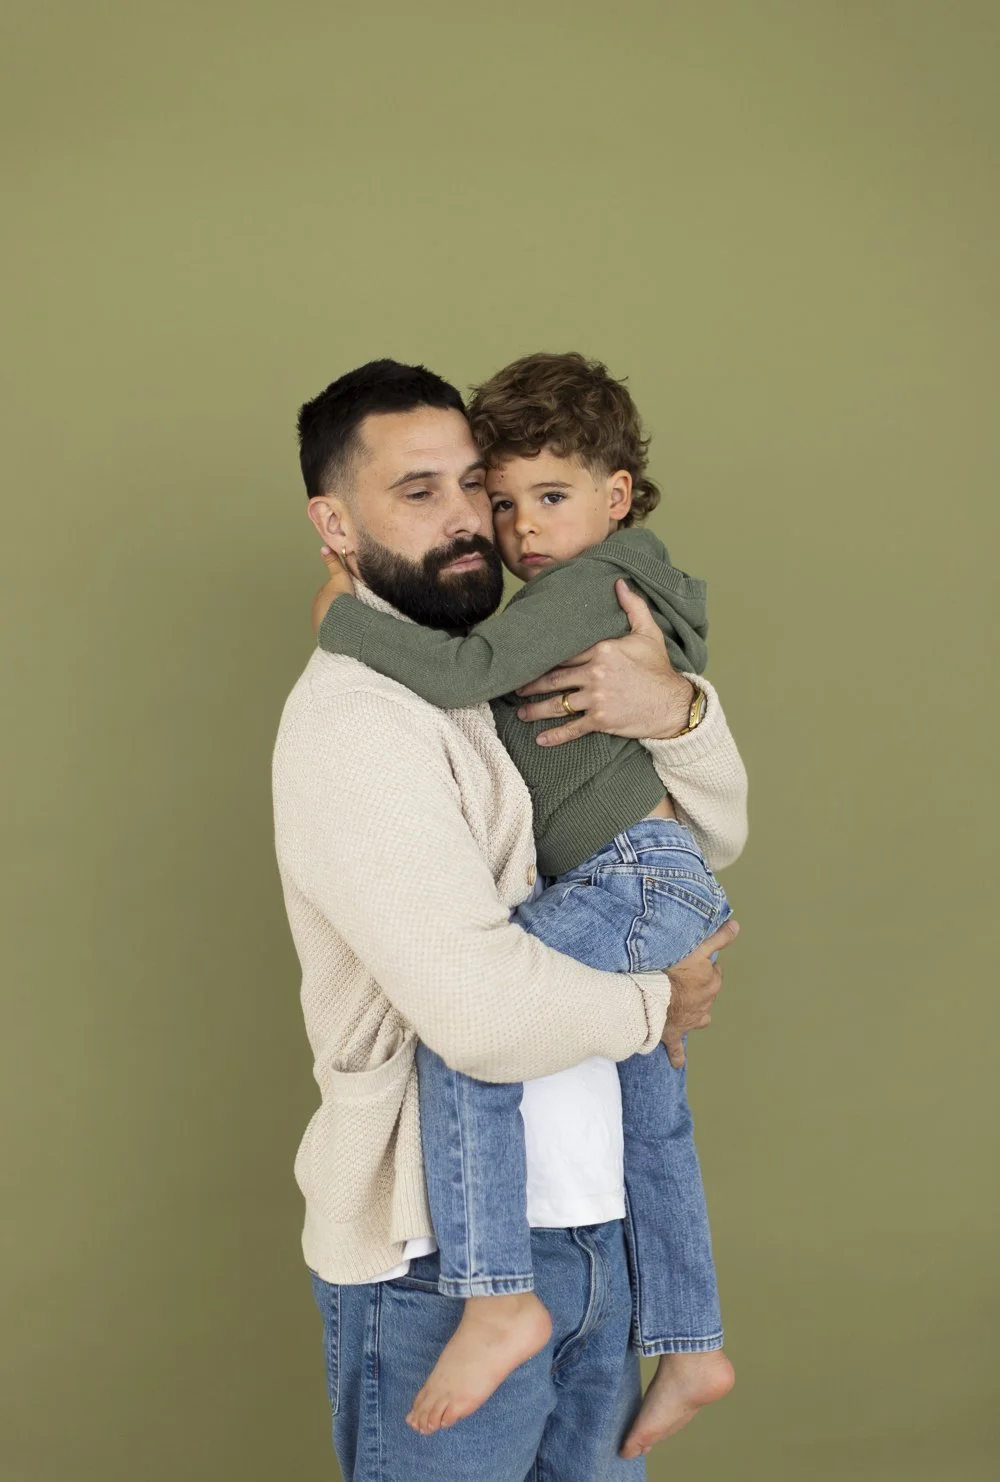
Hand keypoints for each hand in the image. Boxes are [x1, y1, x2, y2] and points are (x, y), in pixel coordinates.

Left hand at [311, 546, 354, 635]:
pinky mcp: (325, 636)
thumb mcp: (340, 576)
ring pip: (331, 619)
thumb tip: (324, 547)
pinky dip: (339, 630)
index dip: (340, 594)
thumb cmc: (341, 597)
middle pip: (330, 607)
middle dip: (338, 607)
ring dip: (339, 619)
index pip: (330, 593)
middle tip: (352, 608)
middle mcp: (317, 611)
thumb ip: (333, 562)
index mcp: (320, 596)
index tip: (350, 596)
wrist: (340, 618)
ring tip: (352, 620)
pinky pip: (333, 631)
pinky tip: (348, 629)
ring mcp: (320, 624)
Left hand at [514, 579, 695, 745]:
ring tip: (521, 713)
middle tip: (516, 688)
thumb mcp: (648, 633)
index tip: (527, 660)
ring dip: (536, 710)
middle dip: (532, 684)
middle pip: (554, 678)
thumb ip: (633, 607)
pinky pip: (573, 728)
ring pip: (558, 704)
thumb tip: (620, 583)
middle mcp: (595, 673)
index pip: (565, 653)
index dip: (544, 658)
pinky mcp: (601, 720)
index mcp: (602, 650)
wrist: (674, 704)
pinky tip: (541, 740)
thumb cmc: (660, 668)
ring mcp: (597, 698)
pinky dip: (556, 736)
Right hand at [661, 919, 738, 1067]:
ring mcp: (690, 1022)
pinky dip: (678, 1055)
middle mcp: (704, 1004)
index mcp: (710, 983)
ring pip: (699, 1019)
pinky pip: (677, 1050)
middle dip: (697, 988)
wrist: (651, 996)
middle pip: (706, 994)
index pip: (713, 972)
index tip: (691, 962)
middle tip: (682, 978)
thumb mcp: (697, 947)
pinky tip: (677, 1062)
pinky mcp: (674, 1035)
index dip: (702, 966)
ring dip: (694, 1015)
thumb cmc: (673, 970)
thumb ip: (718, 938)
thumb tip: (737, 926)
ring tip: (684, 1009)